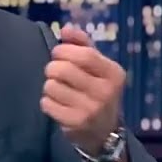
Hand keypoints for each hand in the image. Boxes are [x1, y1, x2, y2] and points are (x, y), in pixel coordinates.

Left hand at [40, 25, 125, 152]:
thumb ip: (82, 45)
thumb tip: (65, 29)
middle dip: (52, 67)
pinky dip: (47, 101)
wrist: (104, 132)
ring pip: (51, 86)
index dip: (64, 50)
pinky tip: (57, 104)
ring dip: (49, 85)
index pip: (84, 54)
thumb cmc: (97, 91)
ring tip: (58, 90)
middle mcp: (105, 92)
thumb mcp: (98, 67)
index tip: (58, 53)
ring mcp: (91, 110)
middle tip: (54, 72)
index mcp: (114, 74)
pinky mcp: (75, 124)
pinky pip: (47, 103)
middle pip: (63, 69)